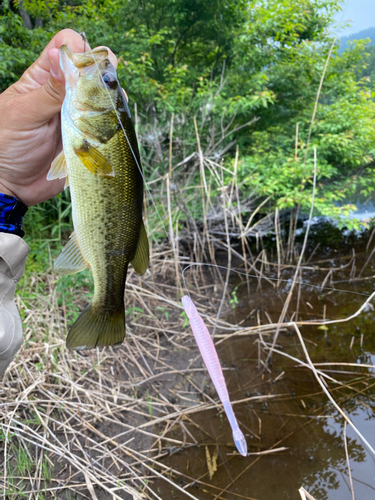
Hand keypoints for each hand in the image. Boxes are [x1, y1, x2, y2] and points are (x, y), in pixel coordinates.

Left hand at [0, 29, 117, 205]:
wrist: (14, 185)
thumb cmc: (8, 145)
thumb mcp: (24, 114)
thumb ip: (48, 90)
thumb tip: (62, 55)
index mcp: (42, 78)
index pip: (66, 46)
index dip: (78, 50)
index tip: (81, 68)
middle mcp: (64, 93)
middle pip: (93, 67)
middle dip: (101, 72)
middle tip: (96, 91)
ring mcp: (79, 114)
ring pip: (106, 95)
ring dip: (109, 100)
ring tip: (99, 115)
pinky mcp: (89, 137)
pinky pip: (110, 124)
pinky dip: (114, 123)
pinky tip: (107, 130)